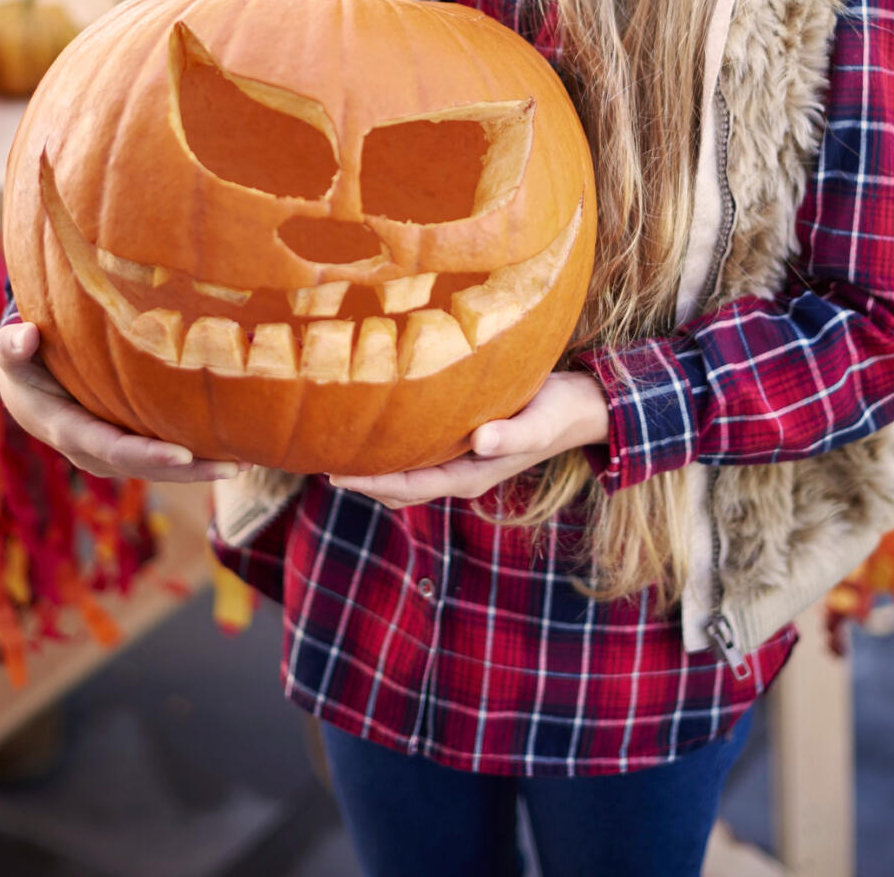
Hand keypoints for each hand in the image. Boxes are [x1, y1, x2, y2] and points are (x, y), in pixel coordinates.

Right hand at [0, 321, 246, 481]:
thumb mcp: (16, 355)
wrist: (28, 392)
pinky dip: (196, 457)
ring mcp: (114, 454)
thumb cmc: (26, 364)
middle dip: (188, 470)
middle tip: (233, 466)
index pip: (111, 448)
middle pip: (145, 467)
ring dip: (200, 469)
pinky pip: (165, 457)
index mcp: (68, 430)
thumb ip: (16, 345)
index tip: (182, 453)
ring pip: (160, 468)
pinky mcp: (130, 445)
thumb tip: (25, 336)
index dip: (146, 454)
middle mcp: (94, 451)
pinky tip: (235, 452)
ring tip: (246, 464)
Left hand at [328, 371, 609, 509]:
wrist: (579, 406)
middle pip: (395, 485)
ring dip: (371, 464)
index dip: (368, 481)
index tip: (331, 472)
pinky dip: (390, 446)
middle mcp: (458, 473)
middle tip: (315, 457)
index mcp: (470, 476)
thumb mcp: (538, 424)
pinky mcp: (460, 441)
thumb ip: (511, 435)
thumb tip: (479, 441)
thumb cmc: (557, 413)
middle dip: (358, 476)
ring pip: (403, 471)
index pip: (407, 486)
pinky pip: (415, 452)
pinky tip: (373, 423)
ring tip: (333, 444)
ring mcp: (458, 459)